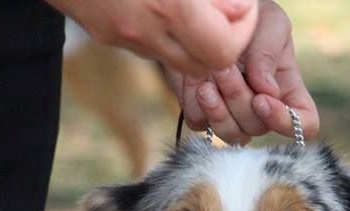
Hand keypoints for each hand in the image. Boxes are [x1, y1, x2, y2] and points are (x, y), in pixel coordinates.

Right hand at [48, 0, 258, 75]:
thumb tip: (240, 8)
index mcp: (169, 6)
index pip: (225, 49)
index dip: (243, 29)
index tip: (243, 3)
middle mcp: (145, 29)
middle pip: (206, 66)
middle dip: (226, 42)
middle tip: (230, 11)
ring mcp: (122, 36)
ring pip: (178, 61)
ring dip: (200, 41)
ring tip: (204, 9)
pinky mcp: (106, 34)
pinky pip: (151, 47)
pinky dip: (170, 34)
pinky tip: (168, 5)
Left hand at [165, 0, 319, 143]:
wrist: (210, 8)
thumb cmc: (252, 14)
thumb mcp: (270, 22)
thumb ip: (269, 54)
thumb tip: (265, 90)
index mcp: (288, 89)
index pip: (305, 125)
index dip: (286, 122)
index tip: (262, 99)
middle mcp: (263, 108)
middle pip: (259, 128)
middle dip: (240, 100)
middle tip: (226, 68)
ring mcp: (233, 114)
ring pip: (232, 135)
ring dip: (219, 110)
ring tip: (208, 80)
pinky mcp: (203, 110)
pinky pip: (201, 124)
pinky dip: (196, 106)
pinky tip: (195, 81)